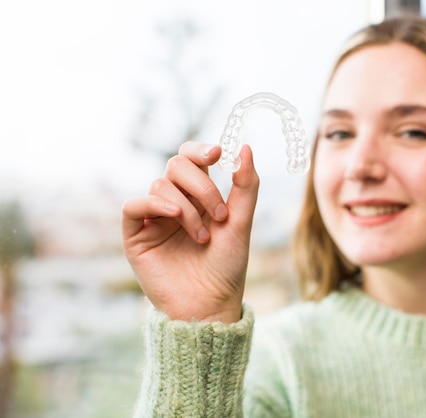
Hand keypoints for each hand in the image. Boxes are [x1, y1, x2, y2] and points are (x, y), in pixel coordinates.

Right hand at [122, 142, 259, 322]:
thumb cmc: (227, 265)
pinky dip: (154, 203)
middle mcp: (175, 201)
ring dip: (187, 207)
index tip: (218, 153)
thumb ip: (245, 185)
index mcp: (199, 195)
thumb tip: (245, 147)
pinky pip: (133, 205)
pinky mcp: (136, 234)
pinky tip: (173, 214)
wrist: (210, 303)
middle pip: (176, 166)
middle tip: (219, 215)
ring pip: (160, 185)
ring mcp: (154, 217)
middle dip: (201, 185)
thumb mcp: (242, 221)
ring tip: (203, 236)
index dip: (201, 150)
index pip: (192, 158)